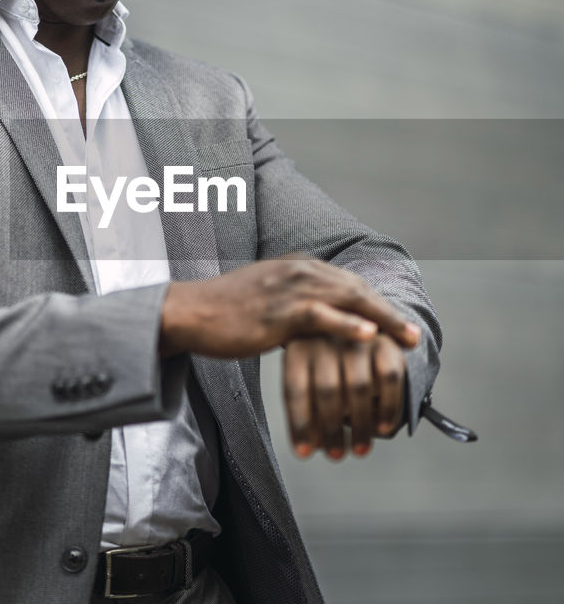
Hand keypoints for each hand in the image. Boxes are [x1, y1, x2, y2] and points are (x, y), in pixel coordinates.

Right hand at [159, 254, 419, 359]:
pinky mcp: (278, 312)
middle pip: (356, 288)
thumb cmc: (224, 312)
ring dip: (381, 319)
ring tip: (405, 337)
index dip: (376, 302)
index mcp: (297, 266)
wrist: (190, 311)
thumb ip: (294, 307)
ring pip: (347, 299)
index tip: (397, 323)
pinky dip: (347, 323)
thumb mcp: (266, 300)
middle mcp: (299, 270)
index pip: (348, 282)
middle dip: (388, 312)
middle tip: (413, 334)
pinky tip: (368, 334)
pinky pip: (320, 316)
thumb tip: (313, 326)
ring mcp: (289, 289)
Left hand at [283, 333, 406, 459]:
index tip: (304, 454)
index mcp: (298, 347)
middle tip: (335, 456)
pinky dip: (387, 408)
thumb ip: (306, 410)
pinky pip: (389, 379)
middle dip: (331, 429)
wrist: (358, 330)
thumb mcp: (308, 380)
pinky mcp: (386, 343)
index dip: (299, 425)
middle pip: (328, 390)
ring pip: (359, 387)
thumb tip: (308, 448)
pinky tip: (383, 428)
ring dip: (360, 425)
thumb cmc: (327, 365)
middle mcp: (326, 338)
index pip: (295, 390)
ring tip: (359, 450)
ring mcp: (357, 339)